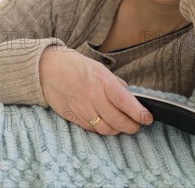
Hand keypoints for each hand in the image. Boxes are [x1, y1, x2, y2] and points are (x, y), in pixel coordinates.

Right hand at [38, 45, 152, 134]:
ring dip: (117, 130)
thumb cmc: (74, 65)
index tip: (148, 118)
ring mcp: (82, 109)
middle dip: (132, 126)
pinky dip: (102, 129)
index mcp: (102, 80)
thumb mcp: (98, 68)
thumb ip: (114, 83)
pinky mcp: (73, 117)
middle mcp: (92, 96)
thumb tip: (129, 97)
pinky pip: (92, 129)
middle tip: (137, 125)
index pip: (125, 102)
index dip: (139, 113)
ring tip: (122, 126)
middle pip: (118, 120)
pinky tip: (105, 123)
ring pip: (106, 129)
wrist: (46, 69)